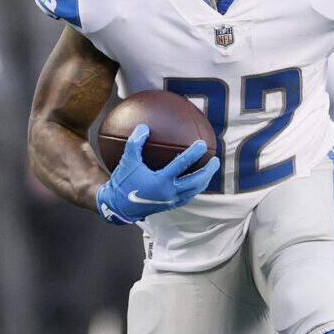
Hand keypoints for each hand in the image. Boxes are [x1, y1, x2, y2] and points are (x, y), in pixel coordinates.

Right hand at [95, 124, 219, 224]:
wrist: (118, 206)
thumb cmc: (123, 182)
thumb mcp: (127, 161)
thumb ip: (135, 143)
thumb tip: (144, 127)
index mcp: (160, 181)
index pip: (182, 165)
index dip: (193, 153)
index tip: (202, 144)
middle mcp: (169, 192)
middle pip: (196, 182)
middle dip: (208, 171)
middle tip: (215, 160)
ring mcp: (171, 201)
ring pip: (194, 191)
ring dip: (204, 181)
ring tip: (210, 171)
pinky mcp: (169, 206)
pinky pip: (187, 197)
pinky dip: (194, 189)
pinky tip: (196, 182)